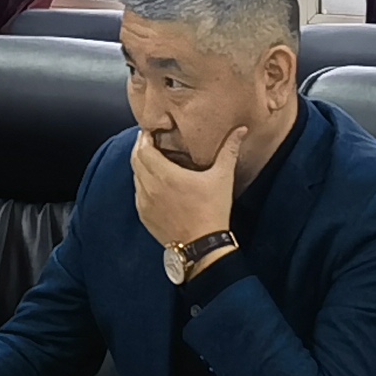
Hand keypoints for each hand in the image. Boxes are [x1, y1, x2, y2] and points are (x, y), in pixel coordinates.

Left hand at [126, 126, 244, 253]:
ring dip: (140, 165)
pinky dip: (141, 184)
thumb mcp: (222, 178)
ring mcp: (144, 203)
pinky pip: (138, 194)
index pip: (144, 149)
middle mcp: (149, 187)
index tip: (150, 131)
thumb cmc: (212, 210)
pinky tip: (151, 183)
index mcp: (165, 175)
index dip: (144, 138)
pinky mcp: (144, 216)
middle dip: (140, 148)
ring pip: (135, 177)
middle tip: (148, 140)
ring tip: (150, 159)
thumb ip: (229, 151)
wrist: (202, 246)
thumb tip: (240, 130)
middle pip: (135, 160)